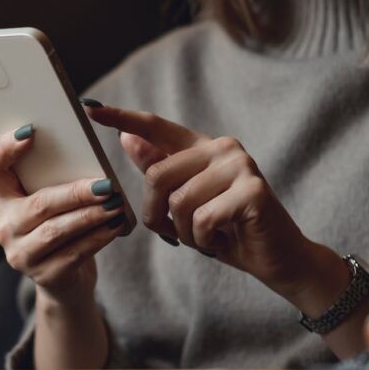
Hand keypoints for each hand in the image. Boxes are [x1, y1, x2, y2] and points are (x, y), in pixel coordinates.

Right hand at [0, 124, 126, 302]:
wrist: (65, 281)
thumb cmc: (60, 227)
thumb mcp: (52, 202)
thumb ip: (58, 180)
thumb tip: (90, 157)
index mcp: (3, 198)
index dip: (5, 148)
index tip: (31, 131)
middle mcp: (6, 227)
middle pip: (38, 204)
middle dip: (75, 193)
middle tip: (106, 185)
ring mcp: (21, 254)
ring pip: (56, 231)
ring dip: (90, 216)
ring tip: (114, 204)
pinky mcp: (44, 276)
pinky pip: (73, 253)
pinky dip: (97, 238)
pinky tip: (115, 226)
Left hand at [86, 103, 349, 313]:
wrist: (277, 259)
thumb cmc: (228, 231)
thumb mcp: (185, 204)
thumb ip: (161, 172)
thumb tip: (128, 140)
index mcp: (203, 148)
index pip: (156, 127)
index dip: (123, 119)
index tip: (91, 110)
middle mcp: (222, 148)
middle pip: (157, 175)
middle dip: (157, 214)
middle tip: (176, 233)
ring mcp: (240, 165)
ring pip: (178, 201)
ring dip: (184, 232)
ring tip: (207, 235)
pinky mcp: (252, 190)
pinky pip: (201, 218)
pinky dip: (204, 239)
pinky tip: (223, 239)